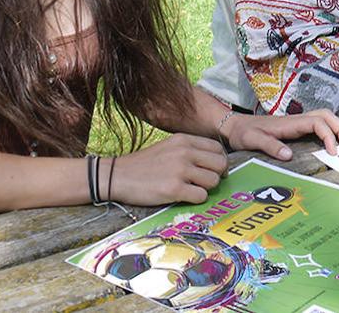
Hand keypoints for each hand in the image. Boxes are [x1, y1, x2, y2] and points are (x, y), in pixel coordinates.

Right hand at [112, 133, 226, 204]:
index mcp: (184, 140)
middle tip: (204, 182)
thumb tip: (213, 162)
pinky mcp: (174, 189)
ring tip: (191, 189)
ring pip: (214, 181)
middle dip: (216, 175)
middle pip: (220, 164)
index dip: (219, 161)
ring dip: (206, 188)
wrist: (117, 175)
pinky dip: (196, 199)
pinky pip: (201, 196)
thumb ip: (190, 150)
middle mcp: (185, 152)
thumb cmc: (143, 164)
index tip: (212, 170)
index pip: (218, 149)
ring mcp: (180, 170)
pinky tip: (184, 196)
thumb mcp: (168, 147)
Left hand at [222, 109, 338, 159]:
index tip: (333, 152)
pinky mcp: (296, 126)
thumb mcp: (252, 140)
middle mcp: (296, 120)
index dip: (328, 136)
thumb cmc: (243, 133)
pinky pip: (320, 123)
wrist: (234, 125)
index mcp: (289, 123)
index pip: (317, 123)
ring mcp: (297, 122)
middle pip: (326, 116)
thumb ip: (269, 146)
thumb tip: (289, 154)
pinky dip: (333, 128)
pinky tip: (338, 138)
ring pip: (325, 117)